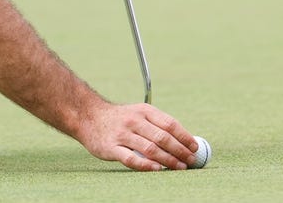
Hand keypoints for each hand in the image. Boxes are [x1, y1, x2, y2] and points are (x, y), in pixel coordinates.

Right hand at [78, 102, 198, 170]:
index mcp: (143, 111)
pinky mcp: (111, 147)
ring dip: (168, 160)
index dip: (184, 137)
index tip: (194, 147)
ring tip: (180, 167)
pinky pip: (131, 158)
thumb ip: (156, 124)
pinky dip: (146, 165)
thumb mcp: (138, 113)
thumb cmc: (119, 118)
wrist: (87, 116)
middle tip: (190, 160)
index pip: (169, 124)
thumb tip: (183, 141)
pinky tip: (157, 169)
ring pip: (150, 149)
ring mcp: (122, 135)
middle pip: (162, 137)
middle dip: (180, 150)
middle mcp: (134, 121)